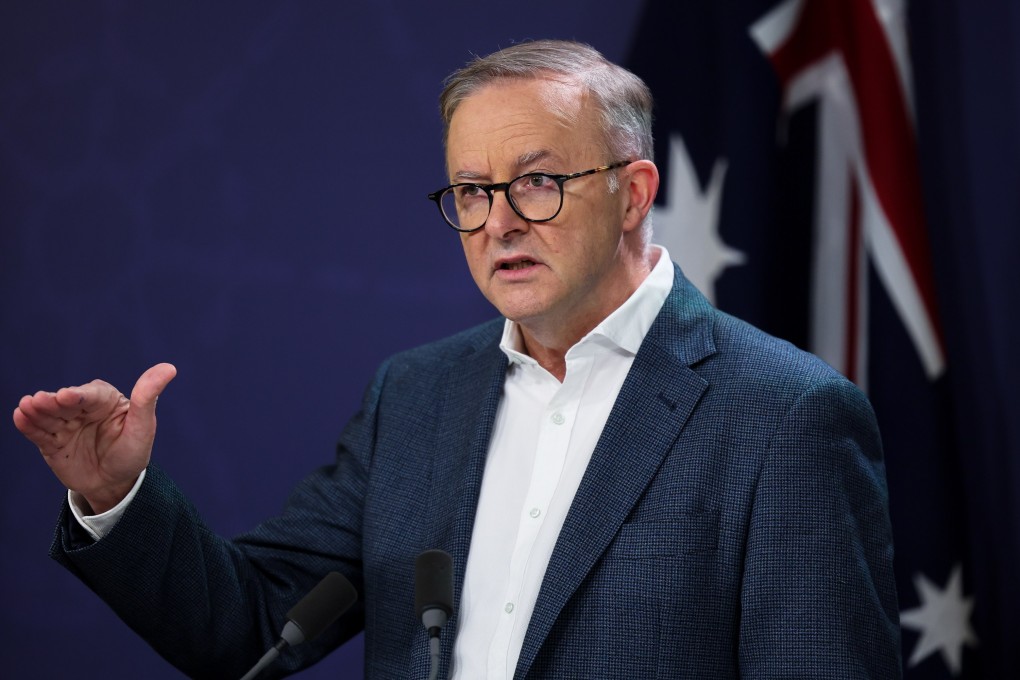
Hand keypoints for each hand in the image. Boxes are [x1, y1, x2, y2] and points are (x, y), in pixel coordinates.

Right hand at [13, 363, 176, 513]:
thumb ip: (148, 397)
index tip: (67, 396)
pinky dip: (28, 425)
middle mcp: (82, 409)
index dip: (78, 395)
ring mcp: (65, 425)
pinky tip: (20, 416)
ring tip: (26, 407)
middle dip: (53, 402)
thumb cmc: (133, 452)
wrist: (115, 484)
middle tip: (40, 400)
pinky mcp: (51, 442)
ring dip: (37, 410)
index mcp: (105, 400)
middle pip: (65, 403)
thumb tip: (169, 367)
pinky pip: (38, 432)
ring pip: (48, 416)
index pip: (89, 395)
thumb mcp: (144, 426)